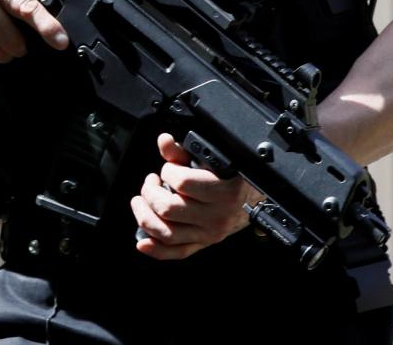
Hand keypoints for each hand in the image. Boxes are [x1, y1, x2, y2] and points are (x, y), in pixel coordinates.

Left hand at [131, 133, 259, 259]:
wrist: (251, 200)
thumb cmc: (228, 177)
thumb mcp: (209, 160)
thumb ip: (182, 152)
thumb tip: (164, 140)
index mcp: (223, 192)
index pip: (182, 183)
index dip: (168, 171)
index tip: (169, 168)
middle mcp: (217, 217)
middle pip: (168, 209)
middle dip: (150, 192)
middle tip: (151, 182)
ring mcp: (209, 234)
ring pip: (167, 233)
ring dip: (145, 216)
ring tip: (141, 201)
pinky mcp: (203, 244)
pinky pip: (177, 252)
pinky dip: (156, 250)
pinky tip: (142, 242)